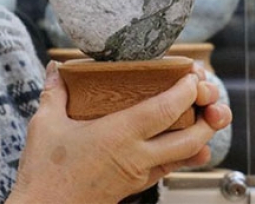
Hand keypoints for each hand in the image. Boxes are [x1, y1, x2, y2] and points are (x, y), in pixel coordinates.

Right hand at [8, 61, 231, 203]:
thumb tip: (57, 68)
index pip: (165, 110)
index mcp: (118, 135)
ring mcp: (139, 175)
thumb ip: (54, 92)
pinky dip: (183, 155)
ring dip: (200, 137)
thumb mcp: (46, 125)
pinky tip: (180, 143)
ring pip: (185, 157)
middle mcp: (136, 156)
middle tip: (207, 95)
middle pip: (191, 138)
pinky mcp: (135, 186)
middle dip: (208, 116)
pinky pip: (169, 169)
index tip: (192, 75)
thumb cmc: (46, 174)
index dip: (185, 91)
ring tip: (202, 116)